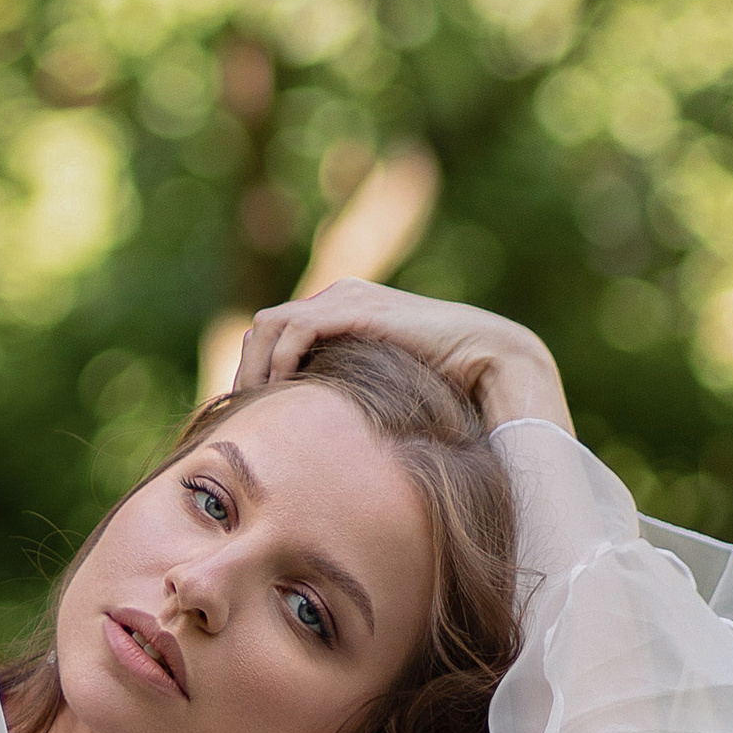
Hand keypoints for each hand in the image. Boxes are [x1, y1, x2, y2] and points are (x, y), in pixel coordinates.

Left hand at [231, 278, 570, 433]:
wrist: (489, 358)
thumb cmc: (443, 383)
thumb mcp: (380, 389)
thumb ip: (349, 394)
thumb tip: (318, 435)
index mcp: (340, 312)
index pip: (274, 334)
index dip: (255, 371)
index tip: (250, 414)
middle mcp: (338, 297)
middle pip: (263, 328)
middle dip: (248, 369)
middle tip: (243, 413)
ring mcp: (347, 298)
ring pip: (269, 324)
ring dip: (256, 365)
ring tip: (257, 404)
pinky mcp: (358, 308)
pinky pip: (297, 328)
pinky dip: (281, 358)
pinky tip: (283, 390)